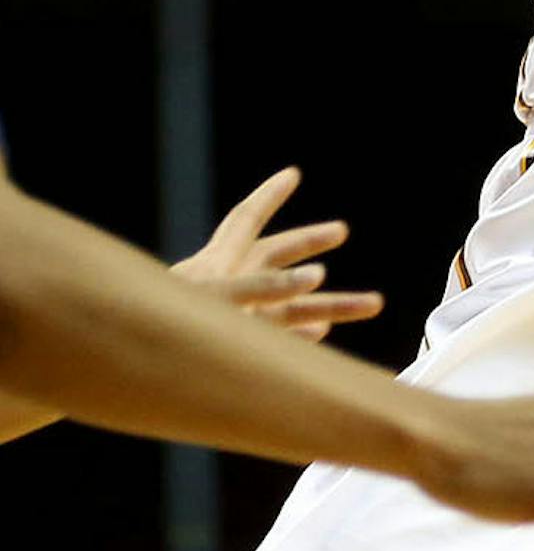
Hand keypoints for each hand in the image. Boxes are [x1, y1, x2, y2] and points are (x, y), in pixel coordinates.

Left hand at [173, 168, 382, 342]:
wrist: (140, 375)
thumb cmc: (165, 330)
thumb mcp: (216, 299)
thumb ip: (265, 287)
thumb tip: (320, 276)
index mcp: (218, 262)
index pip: (247, 220)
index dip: (270, 196)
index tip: (292, 174)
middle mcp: (233, 285)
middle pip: (279, 256)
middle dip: (310, 242)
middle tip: (341, 229)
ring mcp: (241, 318)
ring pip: (296, 306)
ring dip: (335, 304)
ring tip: (375, 303)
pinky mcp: (244, 348)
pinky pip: (282, 339)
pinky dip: (304, 337)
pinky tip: (323, 333)